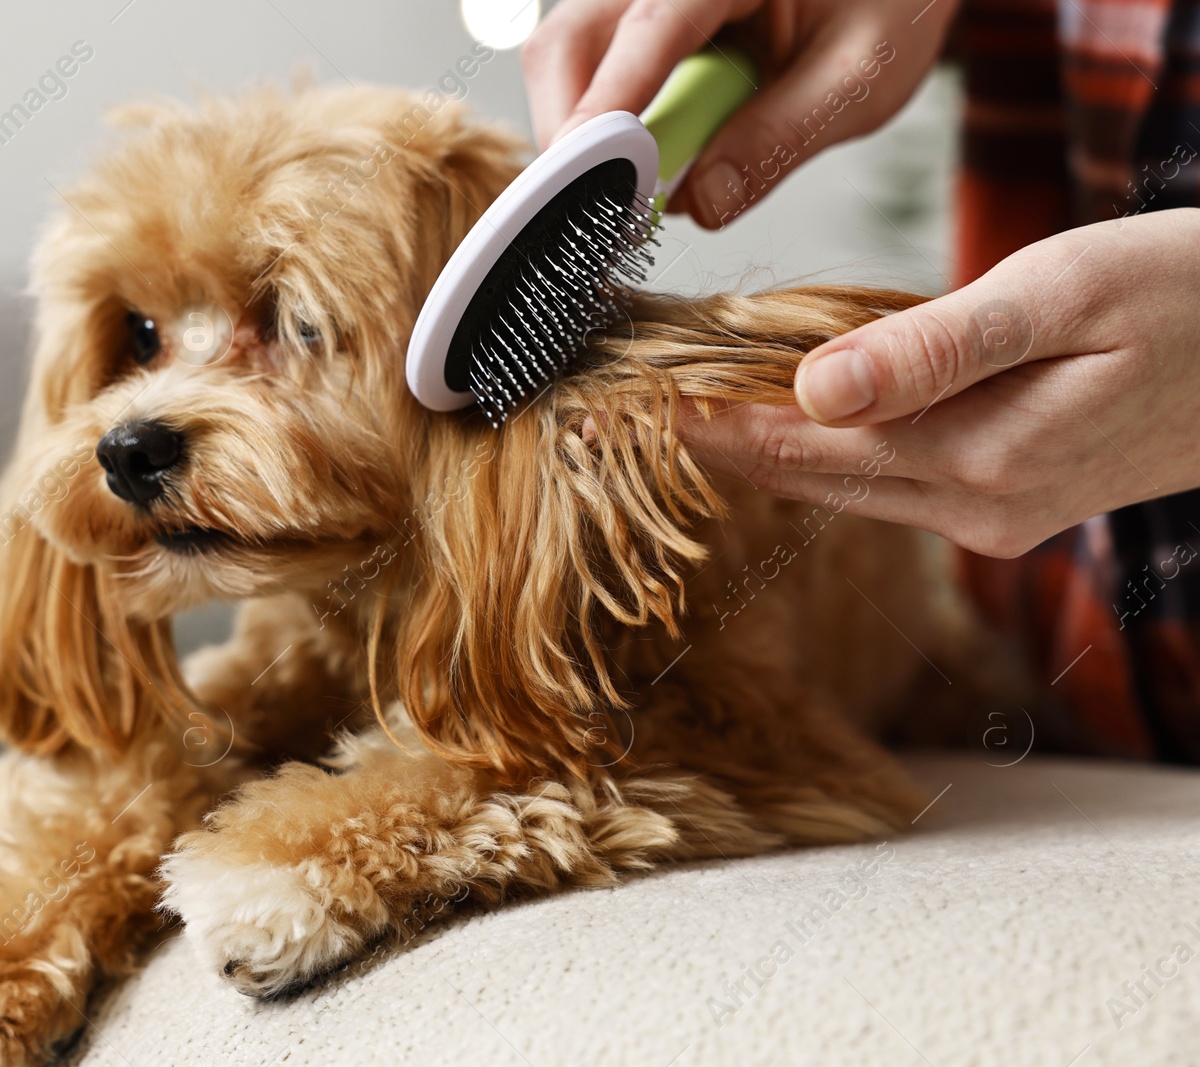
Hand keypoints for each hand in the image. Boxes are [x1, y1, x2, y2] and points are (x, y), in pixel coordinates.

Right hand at [521, 0, 957, 226]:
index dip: (604, 116)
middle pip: (568, 47)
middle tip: (615, 210)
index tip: (581, 188)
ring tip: (648, 181)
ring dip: (585, 136)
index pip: (645, 32)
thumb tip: (701, 204)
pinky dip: (602, 124)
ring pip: (562, 61)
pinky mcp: (629, 17)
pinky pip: (586, 71)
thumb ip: (781, 137)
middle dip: (574, 138)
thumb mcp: (861, 74)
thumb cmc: (888, 3)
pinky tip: (650, 153)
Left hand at [679, 210, 1199, 556]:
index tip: (643, 402)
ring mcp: (995, 520)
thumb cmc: (1184, 296)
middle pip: (816, 475)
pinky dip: (836, 449)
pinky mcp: (1009, 507)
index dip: (719, 424)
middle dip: (728, 441)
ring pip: (849, 484)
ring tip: (695, 406)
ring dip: (774, 447)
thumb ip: (934, 348)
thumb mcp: (1059, 295)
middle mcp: (980, 510)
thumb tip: (812, 387)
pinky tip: (798, 416)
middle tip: (641, 407)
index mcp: (986, 459)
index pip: (811, 446)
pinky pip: (893, 480)